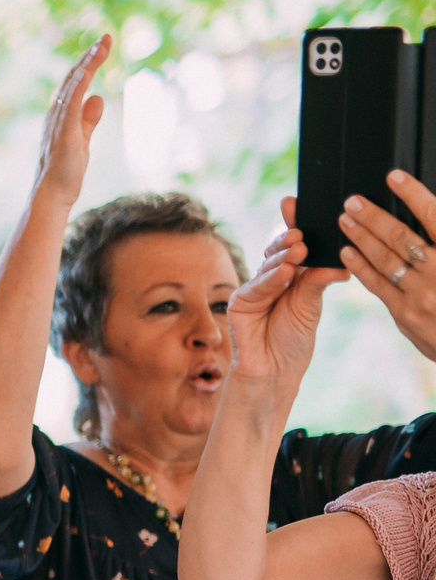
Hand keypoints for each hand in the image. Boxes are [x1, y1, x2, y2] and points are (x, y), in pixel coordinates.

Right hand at [34, 34, 109, 207]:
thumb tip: (98, 97)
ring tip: (102, 45)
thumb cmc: (66, 172)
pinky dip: (80, 83)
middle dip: (90, 56)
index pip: (75, 83)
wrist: (52, 195)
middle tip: (106, 37)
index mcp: (61, 115)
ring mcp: (58, 121)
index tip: (102, 47)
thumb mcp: (83, 139)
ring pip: (73, 85)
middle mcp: (56, 114)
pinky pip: (72, 102)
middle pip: (74, 78)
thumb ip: (89, 119)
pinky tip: (89, 68)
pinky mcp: (64, 131)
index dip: (88, 63)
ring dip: (88, 63)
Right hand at [226, 196, 344, 401]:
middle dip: (289, 238)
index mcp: (292, 277)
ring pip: (269, 266)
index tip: (296, 204)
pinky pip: (256, 286)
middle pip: (279, 251)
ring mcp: (254, 289)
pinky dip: (271, 279)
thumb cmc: (292, 343)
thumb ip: (317, 281)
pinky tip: (285, 273)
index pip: (294, 246)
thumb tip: (339, 263)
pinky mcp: (240, 303)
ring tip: (300, 249)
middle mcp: (272, 279)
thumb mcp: (310, 307)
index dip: (294, 224)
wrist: (272, 374)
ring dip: (283, 257)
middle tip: (301, 231)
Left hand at [339, 172, 435, 362]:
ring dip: (362, 237)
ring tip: (345, 219)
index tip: (394, 177)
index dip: (414, 195)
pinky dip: (361, 266)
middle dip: (374, 217)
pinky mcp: (405, 314)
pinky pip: (378, 285)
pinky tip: (346, 252)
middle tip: (352, 201)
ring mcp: (420, 295)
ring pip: (385, 260)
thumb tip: (430, 211)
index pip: (435, 217)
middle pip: (401, 237)